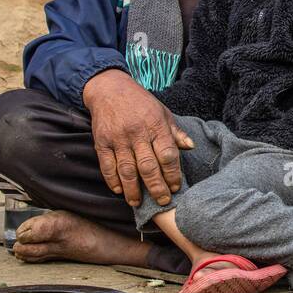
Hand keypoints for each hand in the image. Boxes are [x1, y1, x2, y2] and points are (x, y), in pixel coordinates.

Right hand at [82, 69, 193, 207]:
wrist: (109, 89)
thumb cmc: (141, 103)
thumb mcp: (163, 113)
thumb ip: (176, 132)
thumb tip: (191, 147)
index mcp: (156, 126)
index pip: (167, 155)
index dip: (173, 174)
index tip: (176, 187)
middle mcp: (137, 133)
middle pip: (148, 167)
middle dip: (156, 187)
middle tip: (162, 202)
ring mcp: (118, 139)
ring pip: (126, 170)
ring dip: (133, 190)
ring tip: (138, 203)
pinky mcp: (101, 142)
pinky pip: (107, 166)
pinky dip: (112, 181)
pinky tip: (119, 191)